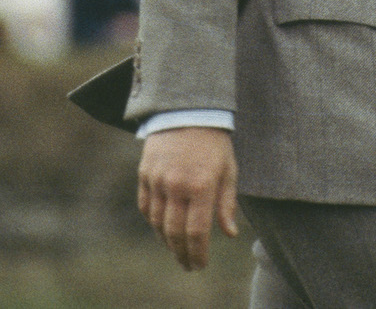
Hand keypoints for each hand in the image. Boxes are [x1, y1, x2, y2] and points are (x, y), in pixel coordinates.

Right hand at [138, 127, 238, 271]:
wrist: (187, 110)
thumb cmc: (214, 143)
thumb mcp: (228, 170)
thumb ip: (226, 204)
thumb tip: (230, 234)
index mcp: (201, 186)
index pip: (196, 232)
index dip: (198, 254)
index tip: (200, 265)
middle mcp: (176, 185)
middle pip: (174, 232)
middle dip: (181, 254)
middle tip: (188, 266)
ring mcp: (157, 179)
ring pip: (156, 222)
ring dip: (166, 241)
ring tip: (176, 250)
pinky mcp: (144, 173)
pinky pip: (145, 206)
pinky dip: (152, 222)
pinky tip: (162, 229)